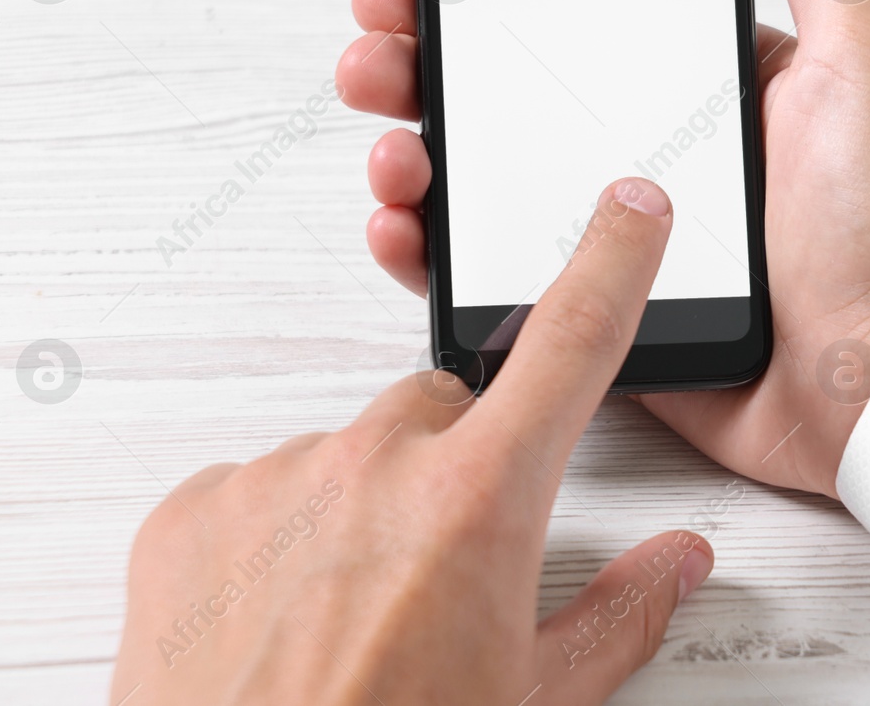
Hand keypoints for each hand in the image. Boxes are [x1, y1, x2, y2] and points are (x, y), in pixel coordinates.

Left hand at [111, 179, 714, 705]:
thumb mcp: (536, 700)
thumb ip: (620, 614)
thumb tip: (677, 563)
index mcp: (478, 504)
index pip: (571, 345)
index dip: (611, 266)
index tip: (630, 212)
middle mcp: (373, 468)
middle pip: (441, 408)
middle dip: (456, 465)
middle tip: (444, 567)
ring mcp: (273, 482)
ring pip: (347, 455)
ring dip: (362, 509)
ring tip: (351, 615)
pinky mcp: (191, 511)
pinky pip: (258, 490)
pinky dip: (278, 536)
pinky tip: (281, 618)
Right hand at [336, 0, 869, 498]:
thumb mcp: (860, 45)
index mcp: (692, 81)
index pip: (567, 16)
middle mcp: (643, 148)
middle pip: (501, 92)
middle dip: (421, 59)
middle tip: (380, 43)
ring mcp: (611, 232)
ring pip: (481, 180)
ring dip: (413, 150)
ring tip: (390, 144)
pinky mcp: (594, 310)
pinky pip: (493, 275)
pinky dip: (431, 250)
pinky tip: (403, 224)